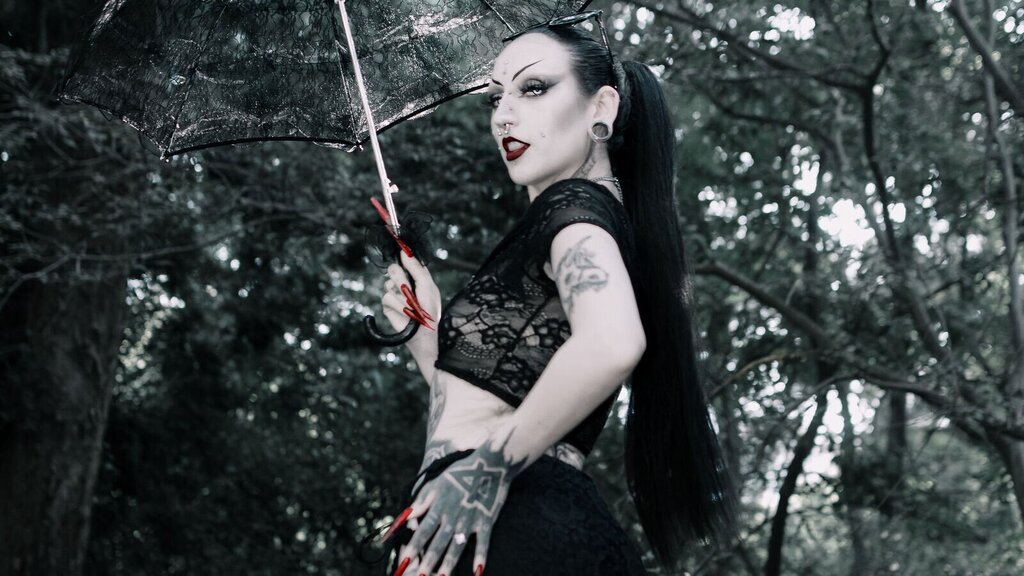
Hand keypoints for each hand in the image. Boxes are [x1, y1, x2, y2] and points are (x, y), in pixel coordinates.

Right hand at [381, 251, 440, 335]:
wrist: (423, 332)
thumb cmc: (430, 310)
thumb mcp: (427, 286)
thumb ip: (416, 269)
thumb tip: (404, 253)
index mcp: (416, 276)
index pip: (406, 261)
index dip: (403, 256)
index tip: (399, 249)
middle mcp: (404, 283)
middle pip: (394, 269)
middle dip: (401, 279)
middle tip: (409, 289)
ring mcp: (395, 293)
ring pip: (388, 284)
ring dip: (402, 296)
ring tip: (412, 306)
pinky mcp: (388, 304)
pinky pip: (387, 298)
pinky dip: (398, 306)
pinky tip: (406, 313)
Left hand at [391, 432, 527, 575]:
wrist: (490, 464)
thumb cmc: (460, 472)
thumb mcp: (437, 482)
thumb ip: (421, 501)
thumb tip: (405, 516)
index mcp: (439, 506)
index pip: (422, 530)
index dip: (412, 546)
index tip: (404, 560)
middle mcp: (453, 515)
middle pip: (438, 542)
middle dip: (428, 560)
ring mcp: (471, 520)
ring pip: (458, 545)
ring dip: (449, 563)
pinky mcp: (487, 521)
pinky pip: (483, 542)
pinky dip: (481, 556)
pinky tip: (477, 571)